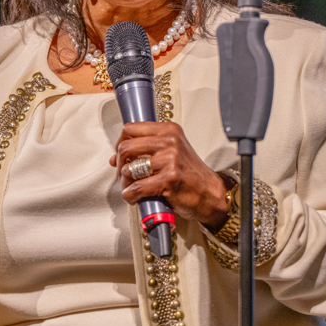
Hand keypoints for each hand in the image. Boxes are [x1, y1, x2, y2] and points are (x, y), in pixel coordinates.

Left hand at [110, 121, 228, 230]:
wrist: (210, 193)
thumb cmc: (190, 174)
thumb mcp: (171, 153)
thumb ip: (146, 150)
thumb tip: (116, 158)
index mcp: (169, 130)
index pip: (131, 129)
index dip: (120, 143)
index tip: (120, 155)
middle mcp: (170, 141)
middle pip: (126, 147)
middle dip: (119, 164)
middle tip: (123, 175)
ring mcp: (170, 160)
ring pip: (129, 169)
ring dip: (125, 183)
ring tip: (130, 188)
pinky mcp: (169, 179)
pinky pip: (137, 187)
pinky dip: (130, 195)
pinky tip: (134, 197)